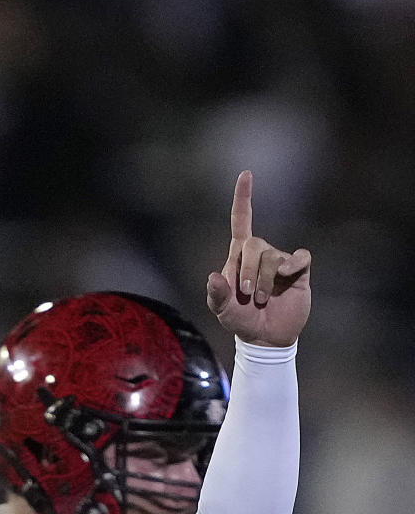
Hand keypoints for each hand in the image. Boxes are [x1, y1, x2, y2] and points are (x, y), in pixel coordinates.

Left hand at [206, 171, 310, 345]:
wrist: (266, 337)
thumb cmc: (242, 321)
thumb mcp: (223, 311)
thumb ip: (217, 295)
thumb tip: (213, 277)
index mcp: (239, 258)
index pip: (241, 221)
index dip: (243, 199)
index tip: (246, 175)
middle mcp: (260, 255)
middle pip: (254, 245)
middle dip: (249, 270)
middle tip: (249, 295)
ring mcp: (280, 262)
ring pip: (273, 258)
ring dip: (265, 281)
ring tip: (263, 300)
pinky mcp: (298, 271)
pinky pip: (300, 257)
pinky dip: (293, 264)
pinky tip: (287, 276)